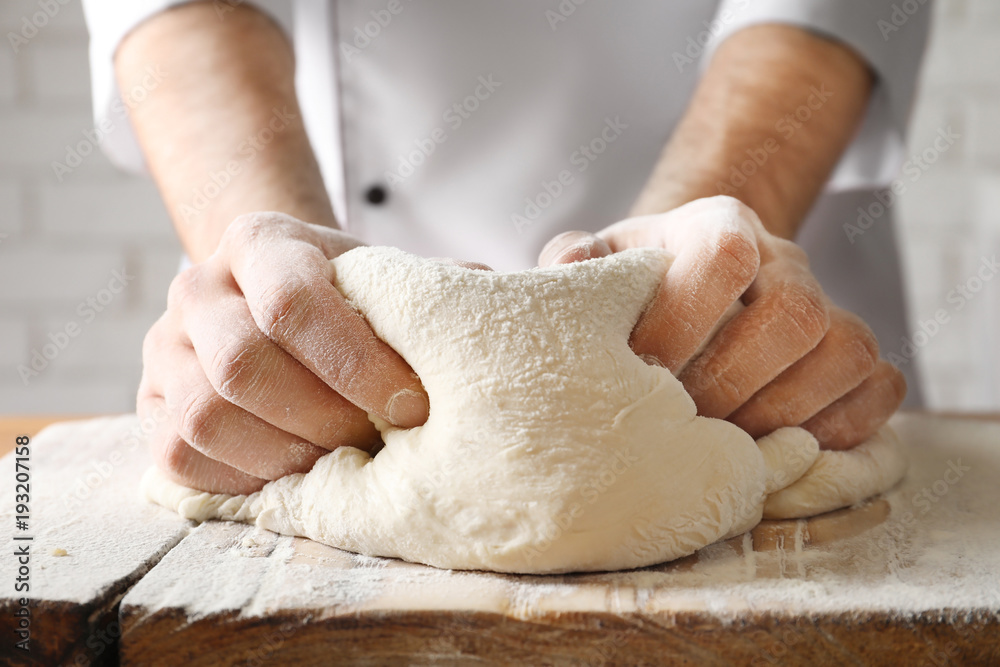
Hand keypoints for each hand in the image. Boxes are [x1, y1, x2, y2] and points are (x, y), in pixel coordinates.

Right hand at [138, 213, 428, 493]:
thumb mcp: (382, 276)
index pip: (293, 301)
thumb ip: (429, 286)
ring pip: (207, 416)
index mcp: (259, 241)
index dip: (357, 363)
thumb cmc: (344, 297)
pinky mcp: (150, 404)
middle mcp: (197, 286)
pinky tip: (297, 472)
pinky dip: (245, 477)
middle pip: (244, 365)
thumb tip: (499, 287)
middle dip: (325, 418)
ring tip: (342, 460)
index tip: (412, 404)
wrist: (273, 303)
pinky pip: (181, 455)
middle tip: (378, 441)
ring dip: (286, 454)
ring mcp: (165, 347)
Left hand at [539, 196, 904, 449]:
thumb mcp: (598, 266)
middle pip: (796, 313)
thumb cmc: (635, 289)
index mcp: (717, 225)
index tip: (641, 369)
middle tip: (681, 418)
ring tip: (720, 441)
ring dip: (779, 413)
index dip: (684, 321)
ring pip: (846, 352)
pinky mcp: (857, 358)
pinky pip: (879, 390)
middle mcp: (785, 260)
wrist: (688, 293)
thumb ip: (575, 263)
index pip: (726, 254)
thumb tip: (567, 272)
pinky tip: (772, 447)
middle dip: (732, 382)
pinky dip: (832, 431)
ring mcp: (830, 307)